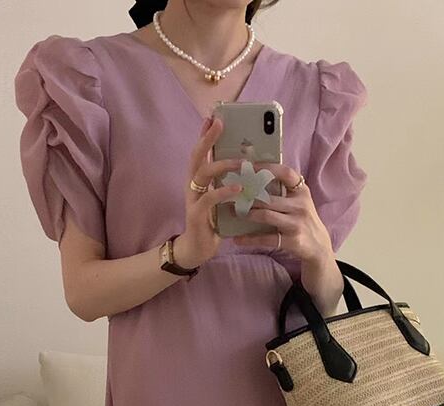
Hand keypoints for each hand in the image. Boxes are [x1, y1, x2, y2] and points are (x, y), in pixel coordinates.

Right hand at [175, 115, 244, 266]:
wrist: (197, 250)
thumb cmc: (213, 223)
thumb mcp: (222, 200)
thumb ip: (230, 185)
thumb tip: (252, 168)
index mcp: (198, 181)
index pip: (200, 152)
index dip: (205, 135)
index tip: (213, 117)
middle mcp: (192, 186)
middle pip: (196, 156)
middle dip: (207, 138)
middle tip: (219, 123)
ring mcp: (192, 199)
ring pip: (202, 174)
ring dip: (221, 165)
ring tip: (238, 162)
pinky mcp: (196, 214)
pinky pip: (209, 198)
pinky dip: (224, 192)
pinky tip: (238, 189)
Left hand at [231, 162, 335, 270]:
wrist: (318, 247)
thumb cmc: (303, 221)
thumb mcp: (300, 202)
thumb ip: (284, 191)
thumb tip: (255, 178)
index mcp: (302, 192)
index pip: (285, 173)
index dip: (267, 168)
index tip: (249, 166)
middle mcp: (301, 205)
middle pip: (269, 197)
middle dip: (248, 197)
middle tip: (231, 195)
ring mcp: (297, 223)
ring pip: (266, 215)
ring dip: (247, 214)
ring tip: (233, 213)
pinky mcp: (292, 241)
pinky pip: (266, 239)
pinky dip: (250, 239)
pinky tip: (237, 239)